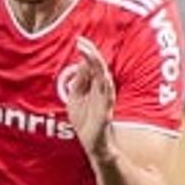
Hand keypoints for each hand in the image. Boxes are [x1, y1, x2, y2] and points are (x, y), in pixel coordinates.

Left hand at [65, 35, 115, 154]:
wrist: (93, 144)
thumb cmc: (85, 120)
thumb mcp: (76, 97)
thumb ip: (79, 81)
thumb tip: (82, 62)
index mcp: (94, 86)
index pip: (93, 65)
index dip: (87, 52)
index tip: (79, 40)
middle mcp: (102, 90)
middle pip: (99, 68)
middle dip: (92, 54)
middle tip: (83, 42)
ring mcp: (105, 101)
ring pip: (104, 79)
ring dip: (98, 66)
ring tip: (91, 54)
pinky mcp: (106, 113)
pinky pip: (108, 98)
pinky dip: (106, 86)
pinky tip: (104, 77)